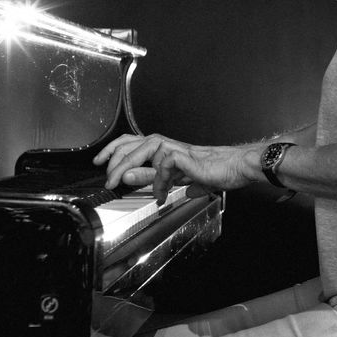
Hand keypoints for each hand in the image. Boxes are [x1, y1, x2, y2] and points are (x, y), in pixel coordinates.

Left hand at [94, 133, 252, 203]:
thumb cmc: (214, 170)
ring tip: (121, 182)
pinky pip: (163, 166)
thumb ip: (155, 178)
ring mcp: (175, 148)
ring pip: (144, 150)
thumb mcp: (176, 178)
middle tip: (108, 180)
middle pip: (132, 143)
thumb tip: (134, 180)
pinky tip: (161, 194)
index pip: (131, 142)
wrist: (236, 167)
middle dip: (113, 160)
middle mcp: (167, 145)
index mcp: (164, 149)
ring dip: (129, 167)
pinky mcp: (184, 156)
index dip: (112, 150)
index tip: (99, 162)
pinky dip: (158, 182)